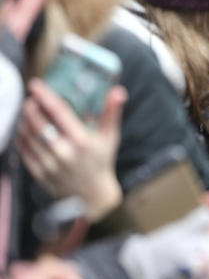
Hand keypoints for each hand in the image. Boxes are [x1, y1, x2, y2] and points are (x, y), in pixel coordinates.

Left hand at [16, 80, 125, 221]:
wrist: (91, 195)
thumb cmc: (101, 160)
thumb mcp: (110, 137)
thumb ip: (111, 113)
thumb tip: (118, 91)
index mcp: (82, 140)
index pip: (58, 112)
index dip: (45, 95)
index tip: (35, 84)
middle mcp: (63, 152)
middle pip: (38, 122)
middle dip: (31, 106)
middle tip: (31, 98)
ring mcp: (49, 163)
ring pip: (27, 135)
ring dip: (24, 120)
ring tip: (27, 111)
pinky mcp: (39, 172)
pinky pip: (23, 150)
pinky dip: (20, 136)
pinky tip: (24, 129)